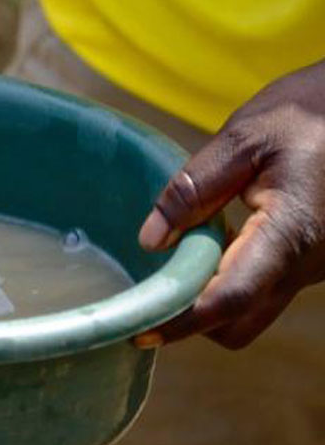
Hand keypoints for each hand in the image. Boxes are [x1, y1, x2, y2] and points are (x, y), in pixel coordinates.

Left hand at [135, 60, 324, 348]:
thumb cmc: (304, 115)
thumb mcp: (242, 138)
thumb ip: (193, 189)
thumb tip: (149, 241)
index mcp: (290, 233)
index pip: (229, 297)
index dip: (181, 320)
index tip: (137, 329)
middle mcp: (307, 264)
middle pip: (239, 322)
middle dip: (192, 318)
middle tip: (148, 291)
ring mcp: (313, 268)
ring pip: (253, 311)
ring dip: (210, 299)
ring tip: (177, 257)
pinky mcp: (310, 261)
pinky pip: (264, 289)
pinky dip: (230, 281)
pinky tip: (208, 243)